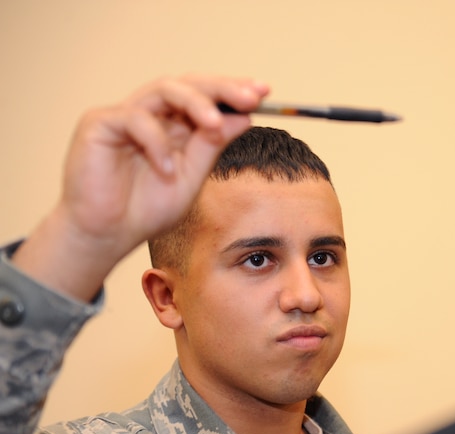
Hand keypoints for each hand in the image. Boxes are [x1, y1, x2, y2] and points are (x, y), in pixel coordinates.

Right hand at [12, 74, 268, 300]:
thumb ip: (211, 146)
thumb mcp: (191, 177)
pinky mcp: (99, 123)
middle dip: (222, 88)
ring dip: (196, 103)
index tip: (264, 92)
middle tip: (251, 96)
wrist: (106, 236)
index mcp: (175, 126)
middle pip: (189, 84)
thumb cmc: (145, 211)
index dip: (233, 91)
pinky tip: (166, 168)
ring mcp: (124, 115)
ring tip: (215, 123)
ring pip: (164, 89)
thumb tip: (244, 117)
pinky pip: (135, 118)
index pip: (206, 97)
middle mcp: (152, 114)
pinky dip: (156, 141)